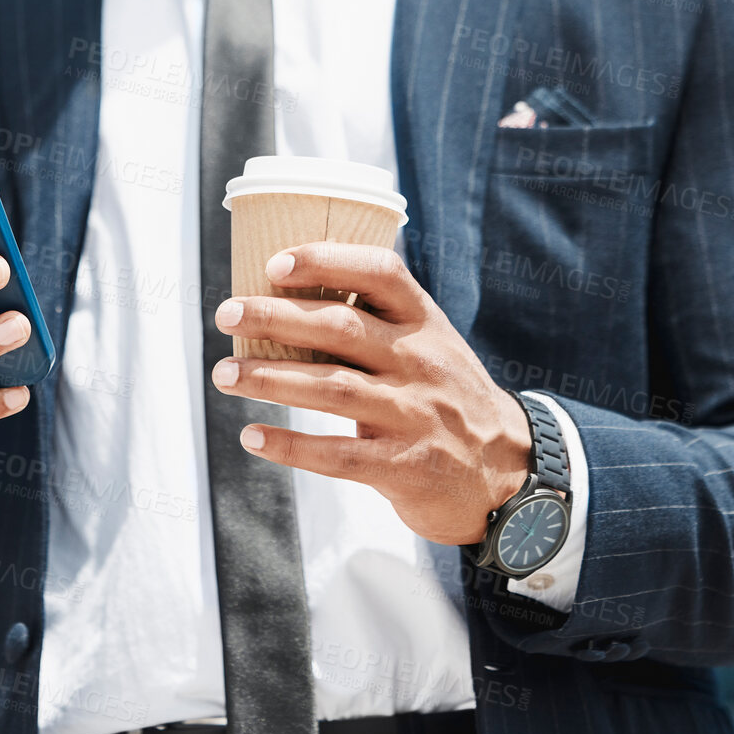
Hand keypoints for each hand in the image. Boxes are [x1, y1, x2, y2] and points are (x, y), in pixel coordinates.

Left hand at [210, 241, 531, 545]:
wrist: (508, 473)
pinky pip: (337, 455)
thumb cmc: (445, 398)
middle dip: (274, 318)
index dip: (326, 261)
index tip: (275, 264)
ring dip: (269, 378)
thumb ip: (375, 325)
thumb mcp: (430, 347)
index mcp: (425, 323)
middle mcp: (420, 363)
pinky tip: (253, 436)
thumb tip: (280, 301)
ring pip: (331, 388)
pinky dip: (291, 445)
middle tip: (226, 315)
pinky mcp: (403, 467)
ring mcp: (414, 415)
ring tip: (224, 374)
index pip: (380, 273)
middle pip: (340, 329)